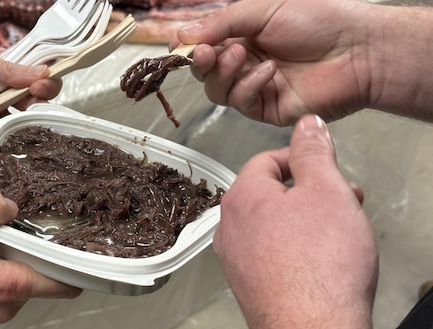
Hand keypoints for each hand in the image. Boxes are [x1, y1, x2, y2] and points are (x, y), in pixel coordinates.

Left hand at [0, 40, 62, 121]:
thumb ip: (4, 70)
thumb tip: (40, 74)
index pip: (32, 69)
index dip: (45, 76)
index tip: (48, 83)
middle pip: (28, 95)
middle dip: (35, 99)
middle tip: (34, 102)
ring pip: (12, 116)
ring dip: (18, 119)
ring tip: (22, 121)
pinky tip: (4, 136)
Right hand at [0, 190, 80, 328]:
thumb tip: (8, 205)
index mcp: (3, 284)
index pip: (64, 282)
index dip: (72, 260)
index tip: (70, 239)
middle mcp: (2, 305)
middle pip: (39, 274)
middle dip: (26, 248)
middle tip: (0, 226)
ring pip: (16, 279)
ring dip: (3, 257)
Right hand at [171, 0, 371, 125]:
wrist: (357, 49)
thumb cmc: (318, 21)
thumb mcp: (262, 10)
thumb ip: (221, 23)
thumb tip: (182, 35)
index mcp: (242, 35)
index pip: (203, 45)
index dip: (189, 46)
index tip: (180, 44)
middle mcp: (244, 62)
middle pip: (204, 71)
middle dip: (202, 61)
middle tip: (209, 51)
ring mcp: (254, 87)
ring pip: (217, 90)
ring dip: (224, 72)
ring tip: (244, 54)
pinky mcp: (266, 109)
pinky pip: (241, 102)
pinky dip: (249, 86)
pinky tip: (269, 71)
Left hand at [213, 115, 381, 328]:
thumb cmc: (321, 260)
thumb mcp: (326, 190)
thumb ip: (314, 152)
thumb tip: (307, 123)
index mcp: (240, 196)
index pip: (266, 161)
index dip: (302, 160)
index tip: (330, 172)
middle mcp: (227, 227)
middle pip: (268, 194)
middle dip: (308, 193)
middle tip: (345, 203)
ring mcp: (232, 260)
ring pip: (269, 225)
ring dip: (301, 221)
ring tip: (336, 234)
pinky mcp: (245, 287)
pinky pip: (268, 254)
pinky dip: (292, 249)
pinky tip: (318, 263)